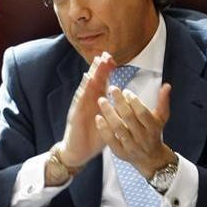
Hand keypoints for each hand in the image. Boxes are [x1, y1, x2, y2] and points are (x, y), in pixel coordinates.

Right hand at [60, 53, 117, 167]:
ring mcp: (81, 106)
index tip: (113, 59)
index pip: (102, 83)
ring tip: (97, 61)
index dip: (107, 71)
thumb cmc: (94, 137)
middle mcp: (88, 102)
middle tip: (105, 54)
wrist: (79, 152)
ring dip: (92, 74)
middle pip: (95, 81)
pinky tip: (88, 79)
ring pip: (88, 86)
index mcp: (97, 102)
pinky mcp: (76, 113)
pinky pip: (81, 99)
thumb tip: (130, 104)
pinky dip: (84, 88)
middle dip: (100, 68)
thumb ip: (118, 112)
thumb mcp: (110, 123)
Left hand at [95, 83, 174, 179]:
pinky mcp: (120, 152)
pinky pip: (110, 139)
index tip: (126, 91)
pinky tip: (98, 117)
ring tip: (102, 100)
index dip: (134, 101)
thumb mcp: (161, 118)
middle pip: (129, 118)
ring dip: (109, 113)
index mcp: (153, 128)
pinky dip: (103, 128)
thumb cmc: (154, 133)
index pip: (142, 113)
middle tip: (112, 89)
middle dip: (119, 102)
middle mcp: (142, 138)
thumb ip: (163, 101)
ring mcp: (130, 146)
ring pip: (118, 128)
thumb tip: (166, 86)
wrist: (151, 158)